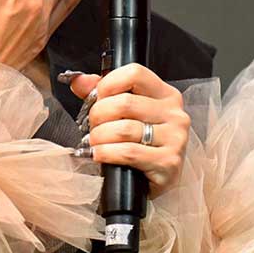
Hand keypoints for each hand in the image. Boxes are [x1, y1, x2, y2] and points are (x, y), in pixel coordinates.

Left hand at [69, 64, 189, 195]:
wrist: (155, 180)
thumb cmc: (141, 144)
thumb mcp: (126, 114)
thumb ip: (103, 93)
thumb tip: (78, 81)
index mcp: (165, 95)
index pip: (135, 73)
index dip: (108, 84)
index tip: (97, 98)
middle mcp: (175, 114)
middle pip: (125, 103)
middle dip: (98, 115)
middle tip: (92, 126)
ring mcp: (175, 139)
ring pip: (124, 129)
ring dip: (100, 137)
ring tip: (95, 142)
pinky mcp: (168, 162)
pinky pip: (128, 153)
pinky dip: (107, 153)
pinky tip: (100, 155)